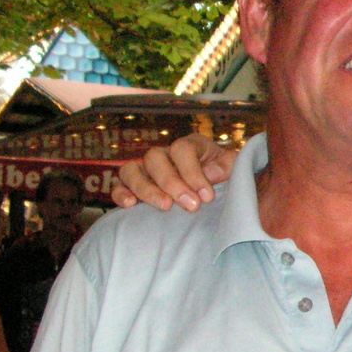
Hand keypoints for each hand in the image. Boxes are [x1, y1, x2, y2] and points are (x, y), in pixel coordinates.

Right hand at [111, 134, 236, 211]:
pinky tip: (130, 205)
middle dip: (172, 183)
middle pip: (154, 158)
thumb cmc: (223, 174)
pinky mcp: (133, 186)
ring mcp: (146, 169)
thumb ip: (225, 166)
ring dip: (146, 188)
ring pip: (131, 170)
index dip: (193, 172)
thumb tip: (209, 173)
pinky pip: (119, 185)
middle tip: (190, 206)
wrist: (214, 188)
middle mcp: (164, 154)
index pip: (182, 149)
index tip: (207, 196)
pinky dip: (120, 194)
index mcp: (189, 145)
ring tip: (165, 207)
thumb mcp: (232, 167)